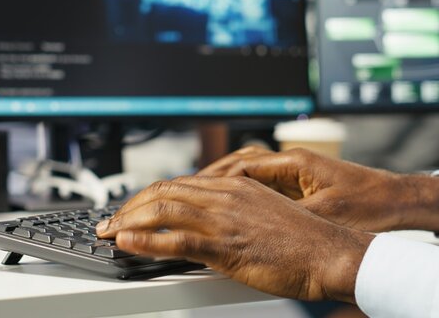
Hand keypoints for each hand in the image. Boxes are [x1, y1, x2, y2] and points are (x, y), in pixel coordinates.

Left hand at [97, 176, 373, 302]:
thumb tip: (207, 220)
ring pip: (164, 211)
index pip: (178, 184)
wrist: (329, 253)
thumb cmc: (302, 239)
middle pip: (163, 192)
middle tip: (110, 221)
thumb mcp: (264, 213)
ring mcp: (223, 220)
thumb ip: (234, 211)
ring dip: (129, 222)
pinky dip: (146, 242)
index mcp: (233, 186)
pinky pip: (177, 241)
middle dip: (130, 206)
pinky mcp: (226, 246)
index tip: (131, 209)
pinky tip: (127, 244)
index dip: (147, 196)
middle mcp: (224, 196)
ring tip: (109, 232)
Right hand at [198, 147, 438, 232]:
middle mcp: (292, 161)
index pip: (243, 165)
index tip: (196, 191)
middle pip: (240, 163)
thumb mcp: (326, 213)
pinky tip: (234, 204)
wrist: (398, 199)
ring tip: (204, 197)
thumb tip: (256, 223)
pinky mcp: (301, 181)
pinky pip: (263, 182)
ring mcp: (296, 170)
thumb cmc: (369, 204)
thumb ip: (289, 214)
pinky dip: (244, 190)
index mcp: (295, 162)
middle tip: (190, 192)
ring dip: (227, 182)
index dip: (216, 179)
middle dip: (214, 178)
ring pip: (250, 171)